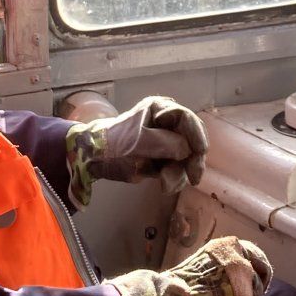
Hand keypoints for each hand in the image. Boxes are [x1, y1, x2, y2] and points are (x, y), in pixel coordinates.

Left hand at [65, 95, 205, 207]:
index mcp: (160, 109)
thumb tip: (187, 151)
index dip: (196, 135)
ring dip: (181, 172)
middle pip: (192, 138)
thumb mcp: (137, 142)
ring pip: (188, 157)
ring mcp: (168, 141)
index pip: (186, 119)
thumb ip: (164, 144)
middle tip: (194, 176)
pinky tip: (166, 185)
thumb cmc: (113, 144)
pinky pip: (178, 168)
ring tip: (166, 184)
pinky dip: (175, 178)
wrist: (95, 160)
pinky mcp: (165, 158)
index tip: (200, 152)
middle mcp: (168, 123)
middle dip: (192, 158)